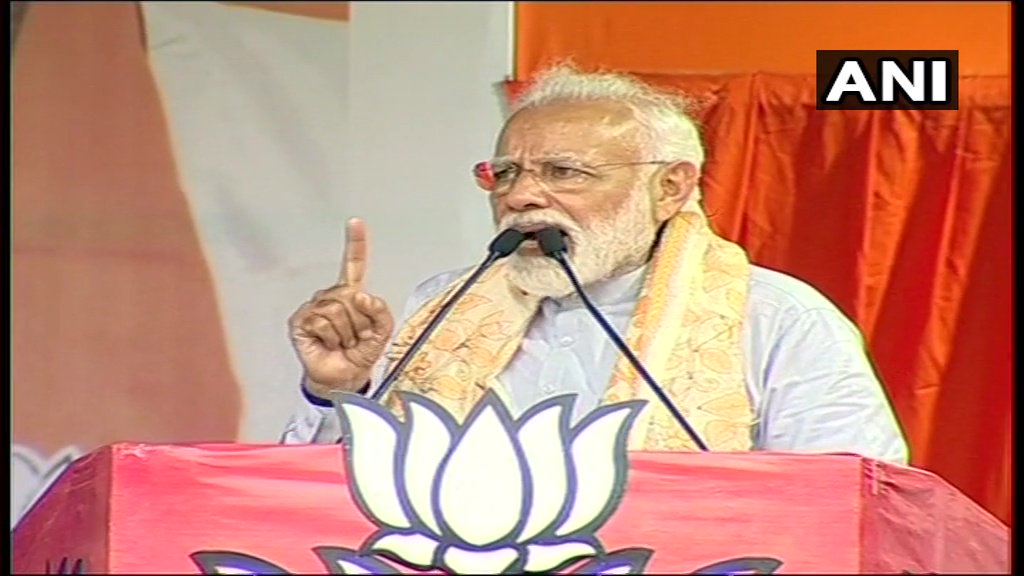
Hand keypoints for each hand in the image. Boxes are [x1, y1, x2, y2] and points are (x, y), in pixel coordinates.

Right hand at [289, 218, 394, 395]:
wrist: (343, 377)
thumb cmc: (360, 353)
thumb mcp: (382, 332)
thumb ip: (381, 312)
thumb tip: (361, 295)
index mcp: (351, 294)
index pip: (353, 264)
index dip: (355, 243)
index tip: (356, 222)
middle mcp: (331, 296)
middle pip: (350, 295)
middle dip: (359, 322)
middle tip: (355, 338)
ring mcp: (314, 307)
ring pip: (336, 309)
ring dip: (345, 333)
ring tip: (342, 343)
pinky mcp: (301, 320)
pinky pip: (322, 320)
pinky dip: (330, 337)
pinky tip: (327, 344)